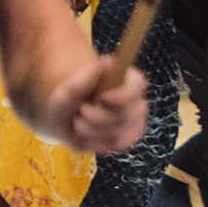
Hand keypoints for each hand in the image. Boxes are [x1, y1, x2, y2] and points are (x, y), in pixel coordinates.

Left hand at [36, 55, 152, 156]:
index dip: (121, 96)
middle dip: (94, 117)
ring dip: (90, 131)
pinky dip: (94, 143)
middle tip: (81, 110)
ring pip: (116, 134)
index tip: (102, 97)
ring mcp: (135, 124)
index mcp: (131, 82)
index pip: (137, 88)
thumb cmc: (71, 97)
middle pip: (122, 116)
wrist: (69, 115)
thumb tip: (107, 60)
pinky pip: (113, 146)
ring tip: (80, 122)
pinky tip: (87, 134)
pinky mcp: (128, 140)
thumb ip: (90, 76)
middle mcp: (138, 103)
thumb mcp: (72, 87)